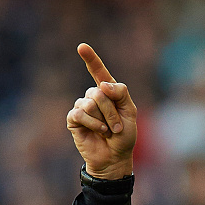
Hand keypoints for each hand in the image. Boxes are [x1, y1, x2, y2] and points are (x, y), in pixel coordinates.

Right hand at [67, 43, 136, 178]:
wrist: (115, 157)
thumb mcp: (130, 112)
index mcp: (109, 92)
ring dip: (104, 120)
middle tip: (117, 127)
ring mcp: (82, 107)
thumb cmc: (125, 136)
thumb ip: (120, 94)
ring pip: (90, 103)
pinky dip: (93, 124)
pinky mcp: (74, 119)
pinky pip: (80, 114)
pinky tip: (99, 132)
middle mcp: (94, 96)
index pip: (98, 72)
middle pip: (99, 92)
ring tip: (108, 131)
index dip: (91, 59)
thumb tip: (102, 85)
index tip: (82, 47)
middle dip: (111, 111)